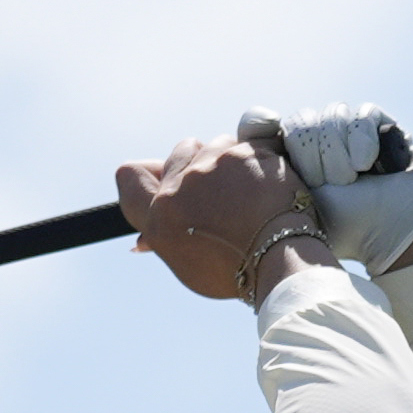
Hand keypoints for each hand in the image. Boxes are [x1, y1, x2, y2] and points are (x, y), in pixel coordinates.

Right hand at [115, 135, 322, 302]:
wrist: (283, 263)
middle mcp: (182, 185)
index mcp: (160, 216)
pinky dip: (260, 157)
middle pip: (181, 151)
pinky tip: (268, 182)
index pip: (129, 175)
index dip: (145, 174)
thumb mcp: (188, 265)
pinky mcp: (248, 152)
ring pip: (217, 143)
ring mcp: (216, 164)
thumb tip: (141, 241)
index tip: (165, 178)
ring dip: (230, 160)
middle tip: (221, 192)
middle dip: (198, 164)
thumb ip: (165, 238)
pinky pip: (251, 141)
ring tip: (250, 191)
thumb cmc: (237, 271)